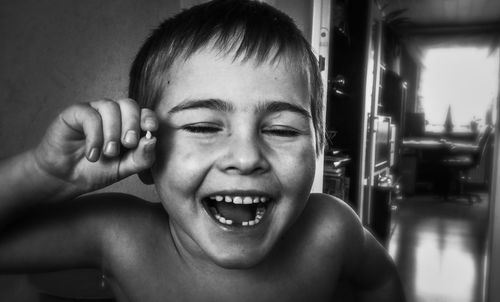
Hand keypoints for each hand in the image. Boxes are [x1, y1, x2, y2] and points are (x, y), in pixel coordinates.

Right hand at [33, 98, 157, 193]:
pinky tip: (92, 154)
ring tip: (108, 153)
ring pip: (110, 107)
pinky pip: (90, 115)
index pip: (144, 113)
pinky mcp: (76, 113)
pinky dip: (95, 136)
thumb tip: (153, 140)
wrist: (67, 178)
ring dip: (112, 132)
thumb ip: (141, 158)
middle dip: (132, 124)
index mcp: (129, 124)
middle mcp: (114, 114)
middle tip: (128, 144)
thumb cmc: (98, 170)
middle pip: (129, 105)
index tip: (151, 130)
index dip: (149, 118)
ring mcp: (95, 111)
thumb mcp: (125, 168)